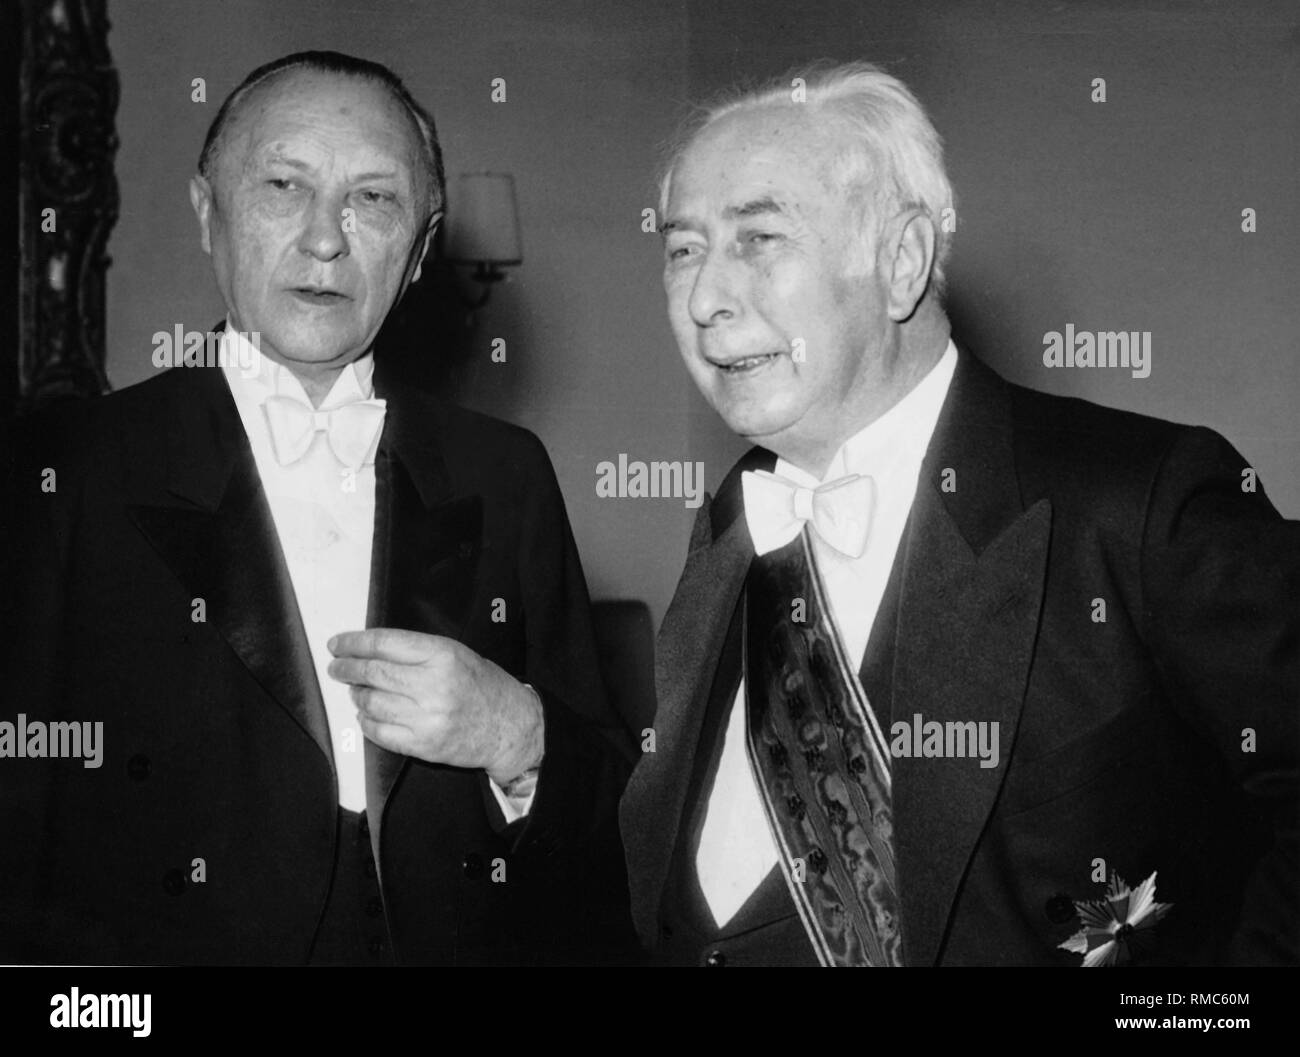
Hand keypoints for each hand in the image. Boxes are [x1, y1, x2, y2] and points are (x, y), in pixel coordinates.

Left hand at [326, 628, 543, 785]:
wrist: (511, 727)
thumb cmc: (484, 686)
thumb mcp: (457, 654)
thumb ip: (417, 652)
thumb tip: (372, 652)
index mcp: (443, 655)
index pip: (385, 644)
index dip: (354, 643)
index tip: (338, 643)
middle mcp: (434, 685)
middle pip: (373, 673)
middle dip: (347, 668)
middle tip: (337, 667)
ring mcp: (427, 718)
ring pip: (371, 703)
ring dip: (357, 695)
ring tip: (355, 690)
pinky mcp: (424, 745)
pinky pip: (380, 732)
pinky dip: (366, 722)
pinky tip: (366, 714)